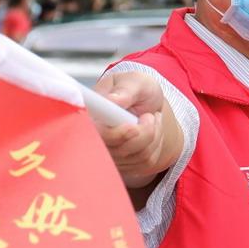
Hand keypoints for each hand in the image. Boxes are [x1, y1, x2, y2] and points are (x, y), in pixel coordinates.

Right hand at [93, 72, 168, 186]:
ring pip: (138, 156)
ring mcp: (109, 155)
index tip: (133, 127)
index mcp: (92, 115)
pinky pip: (146, 162)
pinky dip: (156, 145)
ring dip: (154, 135)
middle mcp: (96, 138)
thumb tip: (111, 100)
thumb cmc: (136, 90)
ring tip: (151, 118)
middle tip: (150, 115)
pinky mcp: (123, 165)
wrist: (147, 105)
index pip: (97, 134)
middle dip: (144, 133)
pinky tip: (151, 131)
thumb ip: (125, 90)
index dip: (116, 134)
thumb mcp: (135, 81)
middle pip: (120, 150)